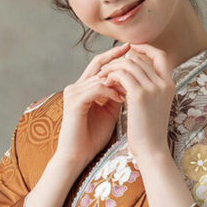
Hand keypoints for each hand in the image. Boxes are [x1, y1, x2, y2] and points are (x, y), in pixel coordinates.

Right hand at [57, 47, 129, 172]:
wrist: (77, 156)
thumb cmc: (91, 137)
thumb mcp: (109, 112)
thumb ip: (116, 96)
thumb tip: (131, 84)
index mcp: (83, 88)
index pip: (100, 65)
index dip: (115, 56)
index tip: (133, 51)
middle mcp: (75, 87)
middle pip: (98, 64)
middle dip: (116, 57)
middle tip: (133, 50)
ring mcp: (73, 93)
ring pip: (99, 77)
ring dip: (118, 79)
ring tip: (133, 84)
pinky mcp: (74, 102)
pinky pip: (96, 89)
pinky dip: (110, 91)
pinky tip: (122, 98)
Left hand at [97, 43, 175, 156]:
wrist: (152, 150)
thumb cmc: (149, 132)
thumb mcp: (154, 106)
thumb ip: (150, 89)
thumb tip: (134, 75)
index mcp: (169, 85)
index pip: (160, 56)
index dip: (145, 49)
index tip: (131, 49)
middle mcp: (164, 83)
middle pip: (140, 59)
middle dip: (120, 61)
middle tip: (107, 68)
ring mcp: (153, 88)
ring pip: (129, 64)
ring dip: (113, 68)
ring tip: (103, 76)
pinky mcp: (139, 95)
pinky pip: (122, 75)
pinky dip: (111, 76)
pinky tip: (105, 84)